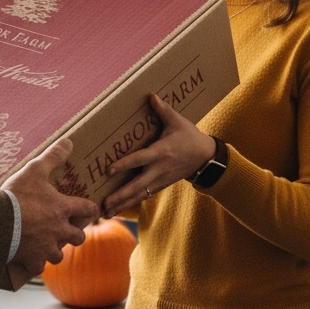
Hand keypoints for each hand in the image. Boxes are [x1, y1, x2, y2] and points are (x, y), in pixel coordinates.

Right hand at [2, 137, 98, 286]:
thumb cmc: (17, 195)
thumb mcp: (34, 170)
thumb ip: (53, 156)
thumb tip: (69, 141)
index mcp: (63, 209)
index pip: (88, 209)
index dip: (91, 208)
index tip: (91, 209)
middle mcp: (60, 231)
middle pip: (78, 238)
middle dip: (75, 234)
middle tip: (67, 229)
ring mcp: (46, 248)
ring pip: (59, 255)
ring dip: (55, 250)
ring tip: (47, 245)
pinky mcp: (33, 260)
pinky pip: (39, 267)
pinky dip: (36, 263)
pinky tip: (30, 258)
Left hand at [101, 94, 214, 216]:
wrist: (206, 158)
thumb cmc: (190, 137)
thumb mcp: (178, 121)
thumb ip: (163, 110)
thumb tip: (151, 95)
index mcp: (161, 153)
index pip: (139, 159)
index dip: (124, 164)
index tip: (109, 170)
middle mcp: (158, 170)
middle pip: (137, 185)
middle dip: (120, 195)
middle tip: (103, 203)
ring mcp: (159, 180)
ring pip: (139, 195)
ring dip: (122, 204)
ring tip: (104, 213)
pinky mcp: (160, 185)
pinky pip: (143, 196)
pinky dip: (130, 203)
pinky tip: (116, 209)